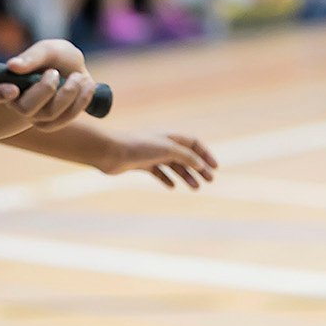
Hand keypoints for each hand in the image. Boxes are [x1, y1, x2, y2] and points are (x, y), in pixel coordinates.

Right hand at [0, 39, 95, 131]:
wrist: (75, 68)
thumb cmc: (54, 57)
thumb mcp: (47, 49)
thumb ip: (32, 57)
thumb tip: (12, 66)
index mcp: (4, 82)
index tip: (12, 89)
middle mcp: (14, 102)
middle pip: (24, 109)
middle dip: (45, 90)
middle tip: (54, 72)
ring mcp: (33, 116)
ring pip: (48, 115)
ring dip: (68, 94)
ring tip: (78, 76)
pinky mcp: (52, 123)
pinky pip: (65, 119)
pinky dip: (81, 101)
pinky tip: (87, 85)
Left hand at [101, 132, 216, 188]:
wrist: (111, 152)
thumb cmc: (138, 147)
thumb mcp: (167, 150)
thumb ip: (185, 156)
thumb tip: (200, 164)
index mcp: (170, 136)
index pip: (193, 143)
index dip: (205, 154)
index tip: (215, 168)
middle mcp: (162, 144)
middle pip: (186, 156)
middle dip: (199, 168)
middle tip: (209, 181)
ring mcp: (152, 154)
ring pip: (174, 165)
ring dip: (186, 176)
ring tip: (195, 189)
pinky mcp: (141, 164)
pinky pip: (158, 172)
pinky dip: (167, 178)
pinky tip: (172, 186)